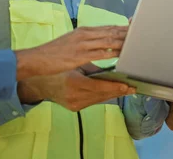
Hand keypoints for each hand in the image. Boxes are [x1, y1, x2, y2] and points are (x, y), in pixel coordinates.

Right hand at [15, 25, 127, 79]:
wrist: (36, 58)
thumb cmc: (54, 52)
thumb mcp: (72, 41)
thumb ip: (86, 40)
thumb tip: (101, 42)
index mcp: (84, 31)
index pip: (108, 27)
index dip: (123, 27)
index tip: (134, 27)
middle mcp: (85, 35)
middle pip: (111, 31)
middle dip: (127, 33)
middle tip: (141, 33)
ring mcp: (82, 44)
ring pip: (108, 40)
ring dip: (123, 42)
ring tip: (136, 43)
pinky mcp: (79, 56)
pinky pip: (100, 53)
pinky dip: (113, 53)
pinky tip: (121, 54)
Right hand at [18, 70, 135, 111]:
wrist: (39, 84)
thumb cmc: (57, 70)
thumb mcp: (74, 64)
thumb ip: (92, 67)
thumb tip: (112, 66)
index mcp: (73, 82)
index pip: (98, 86)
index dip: (114, 87)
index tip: (127, 86)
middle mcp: (74, 96)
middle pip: (102, 95)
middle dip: (119, 91)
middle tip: (133, 88)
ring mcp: (74, 104)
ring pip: (100, 100)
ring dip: (114, 94)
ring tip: (127, 90)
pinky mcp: (75, 108)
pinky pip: (94, 102)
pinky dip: (105, 96)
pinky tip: (114, 93)